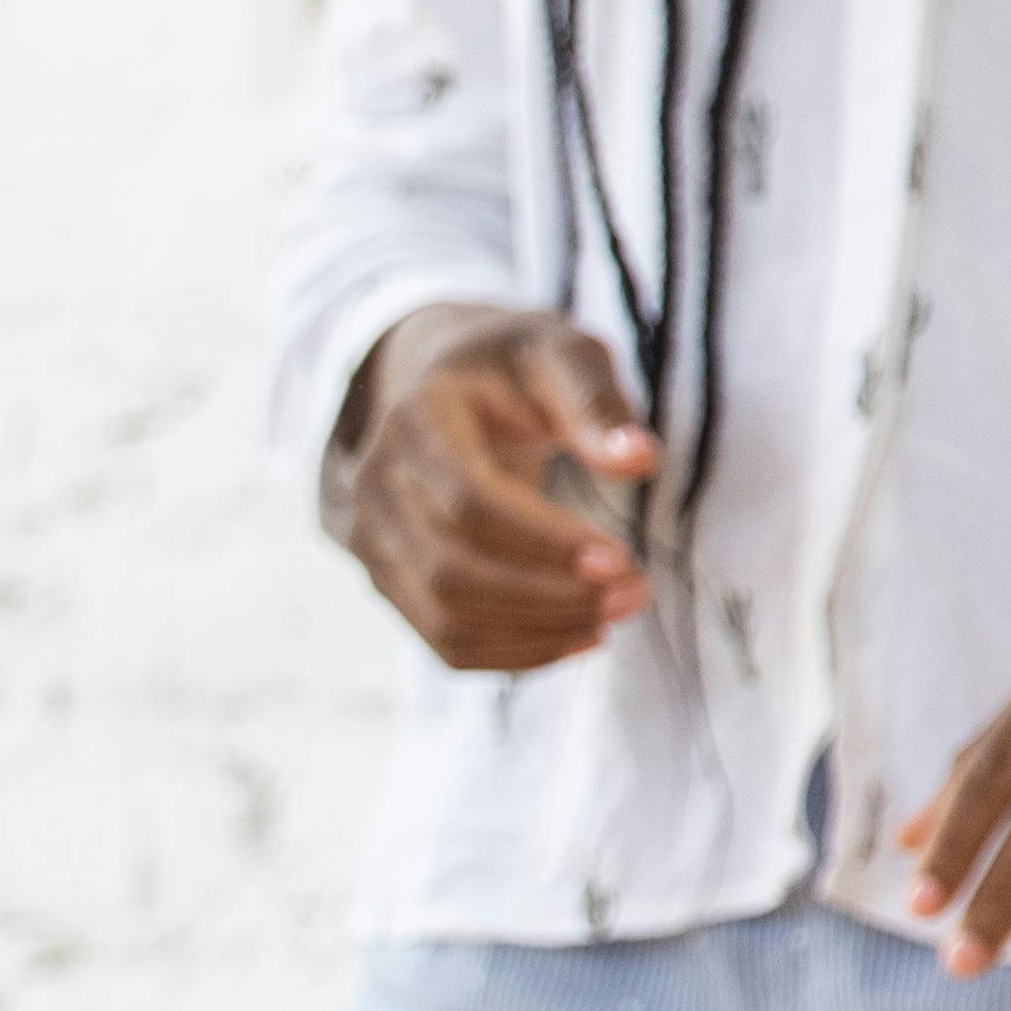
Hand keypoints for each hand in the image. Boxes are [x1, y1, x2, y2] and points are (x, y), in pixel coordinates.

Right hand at [328, 303, 656, 675]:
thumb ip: (596, 402)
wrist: (433, 384)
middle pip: (452, 572)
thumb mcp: (559, 355)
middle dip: (550, 596)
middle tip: (635, 593)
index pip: (468, 503)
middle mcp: (377, 487)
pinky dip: (513, 655)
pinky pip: (443, 642)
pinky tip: (577, 639)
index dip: (543, 542)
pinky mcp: (389, 581)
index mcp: (416, 421)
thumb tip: (639, 460)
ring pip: (445, 620)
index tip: (622, 559)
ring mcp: (372, 542)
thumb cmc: (510, 368)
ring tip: (615, 617)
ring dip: (538, 633)